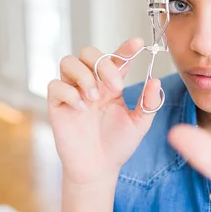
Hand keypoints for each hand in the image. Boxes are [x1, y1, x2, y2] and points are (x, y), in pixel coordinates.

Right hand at [47, 38, 161, 184]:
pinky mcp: (57, 105)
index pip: (116, 58)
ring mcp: (72, 92)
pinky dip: (69, 93)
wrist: (99, 168)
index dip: (125, 48)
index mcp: (111, 84)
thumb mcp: (139, 124)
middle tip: (116, 87)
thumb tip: (156, 80)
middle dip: (103, 64)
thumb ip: (148, 103)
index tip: (137, 43)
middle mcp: (91, 83)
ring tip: (95, 99)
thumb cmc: (118, 144)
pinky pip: (55, 86)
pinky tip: (82, 109)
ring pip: (68, 62)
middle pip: (88, 52)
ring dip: (84, 76)